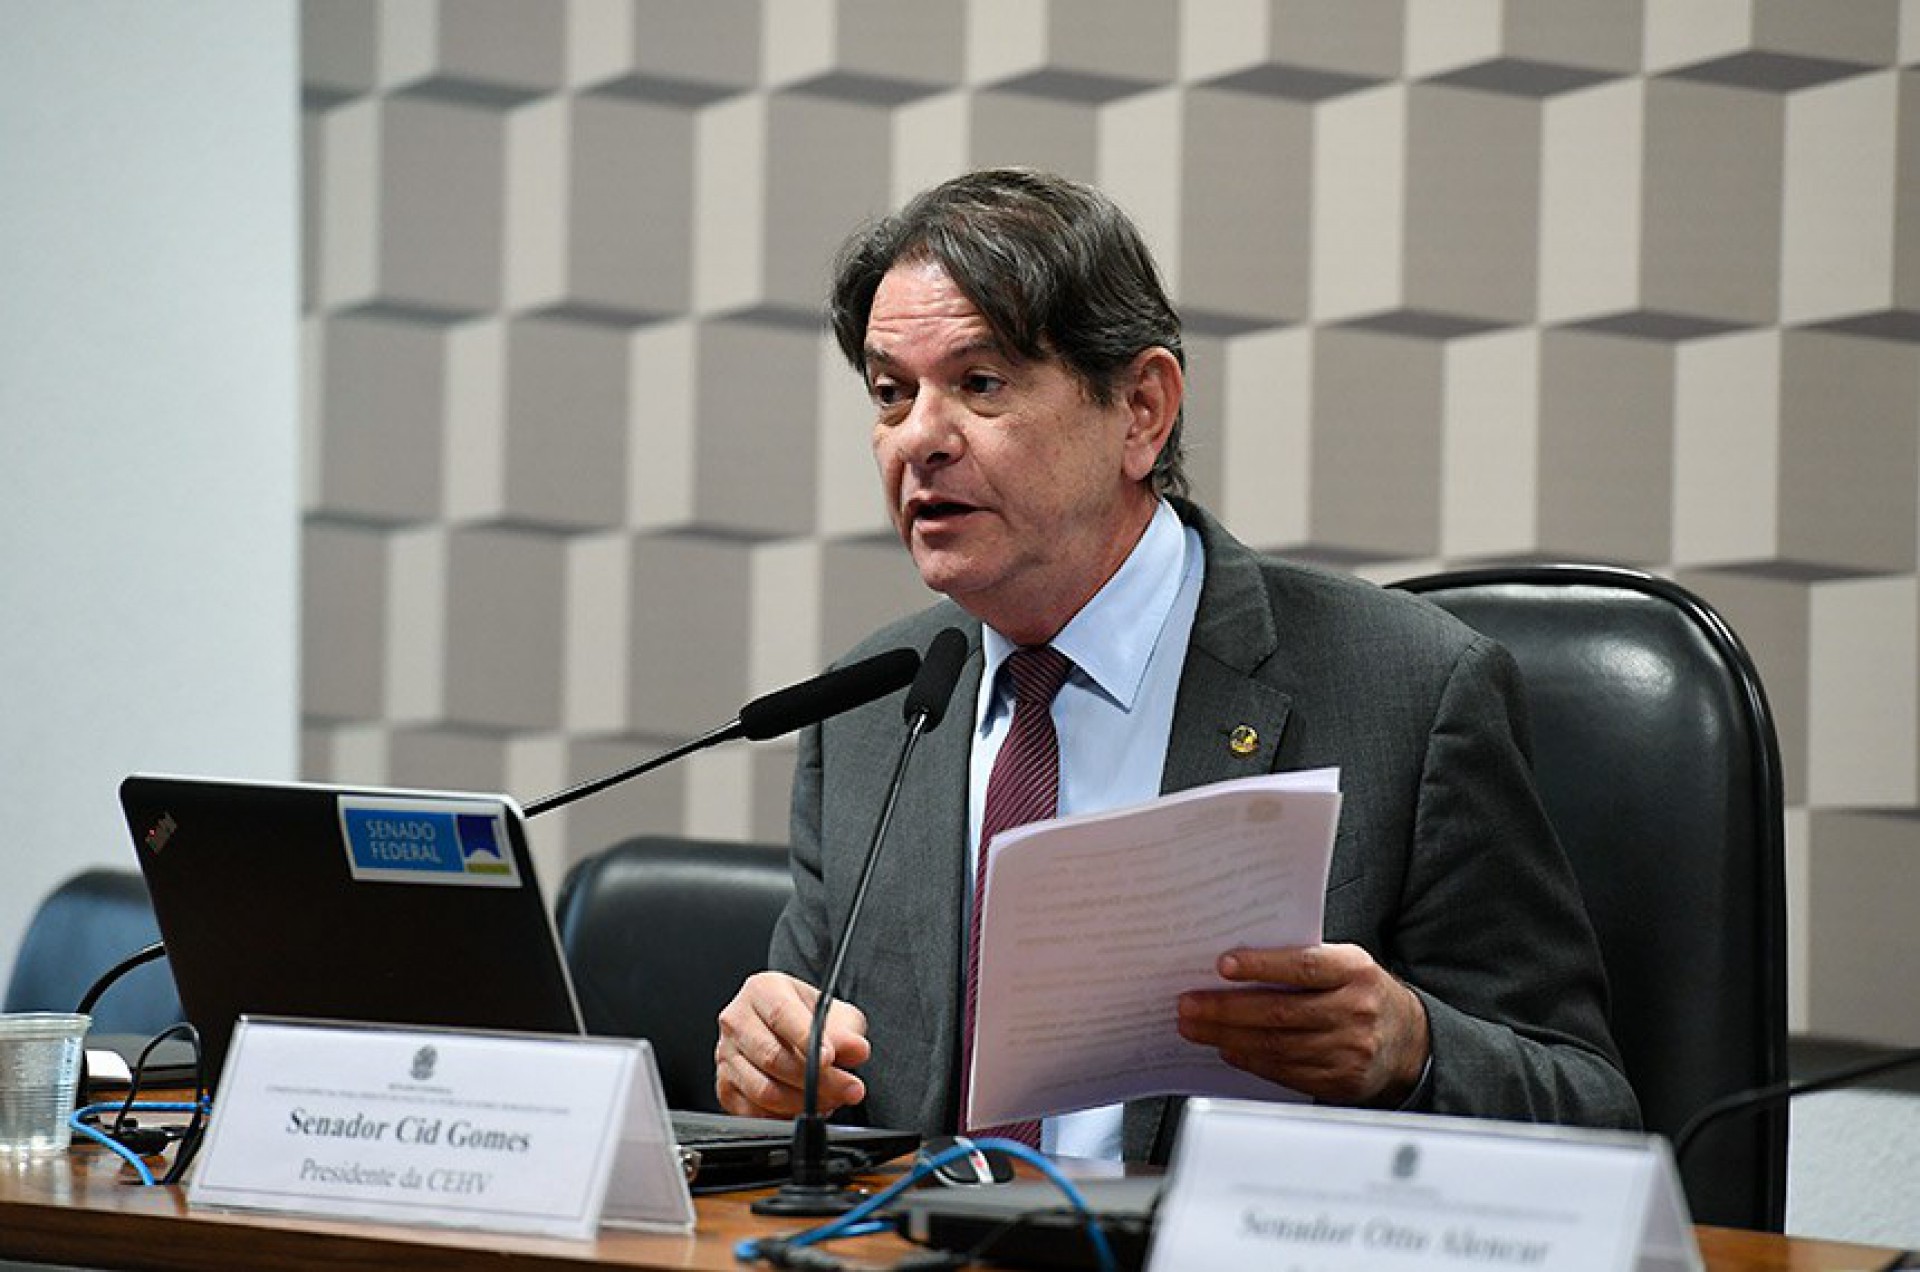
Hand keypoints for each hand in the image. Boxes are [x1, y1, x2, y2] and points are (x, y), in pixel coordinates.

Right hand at [715, 971, 871, 1118]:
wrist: (790, 1030)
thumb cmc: (808, 1017)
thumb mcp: (836, 1015)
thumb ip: (846, 1032)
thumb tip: (856, 1050)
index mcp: (762, 990)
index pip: (780, 1015)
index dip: (806, 1040)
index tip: (830, 1058)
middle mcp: (737, 1021)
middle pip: (771, 1057)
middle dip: (816, 1079)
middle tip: (847, 1088)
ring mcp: (727, 1056)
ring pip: (763, 1090)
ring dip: (803, 1102)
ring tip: (832, 1100)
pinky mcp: (726, 1087)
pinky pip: (754, 1113)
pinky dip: (785, 1117)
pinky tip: (806, 1108)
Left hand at [1176, 944, 1429, 1107]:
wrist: (1408, 1040)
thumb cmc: (1361, 991)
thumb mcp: (1345, 964)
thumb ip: (1302, 962)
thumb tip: (1234, 966)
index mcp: (1354, 971)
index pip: (1303, 967)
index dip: (1262, 966)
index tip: (1222, 965)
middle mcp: (1355, 1011)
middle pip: (1280, 1013)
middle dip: (1226, 1009)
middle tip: (1188, 1004)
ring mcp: (1349, 1050)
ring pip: (1277, 1046)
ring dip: (1228, 1037)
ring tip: (1194, 1027)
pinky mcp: (1341, 1081)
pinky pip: (1286, 1071)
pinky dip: (1251, 1060)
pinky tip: (1226, 1049)